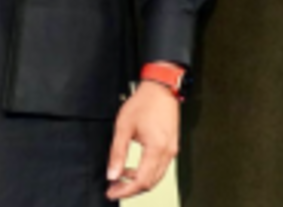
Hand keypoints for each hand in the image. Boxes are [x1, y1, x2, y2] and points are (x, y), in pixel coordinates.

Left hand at [105, 81, 179, 199]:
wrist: (160, 90)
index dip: (126, 191)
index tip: (112, 193)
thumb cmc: (143, 104)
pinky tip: (131, 169)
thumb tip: (112, 174)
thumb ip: (117, 153)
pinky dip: (145, 172)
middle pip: (150, 183)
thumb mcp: (123, 127)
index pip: (142, 181)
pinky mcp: (171, 147)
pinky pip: (159, 167)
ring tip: (119, 179)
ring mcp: (171, 151)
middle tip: (113, 188)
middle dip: (131, 189)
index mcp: (156, 149)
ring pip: (155, 177)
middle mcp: (168, 153)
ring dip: (137, 182)